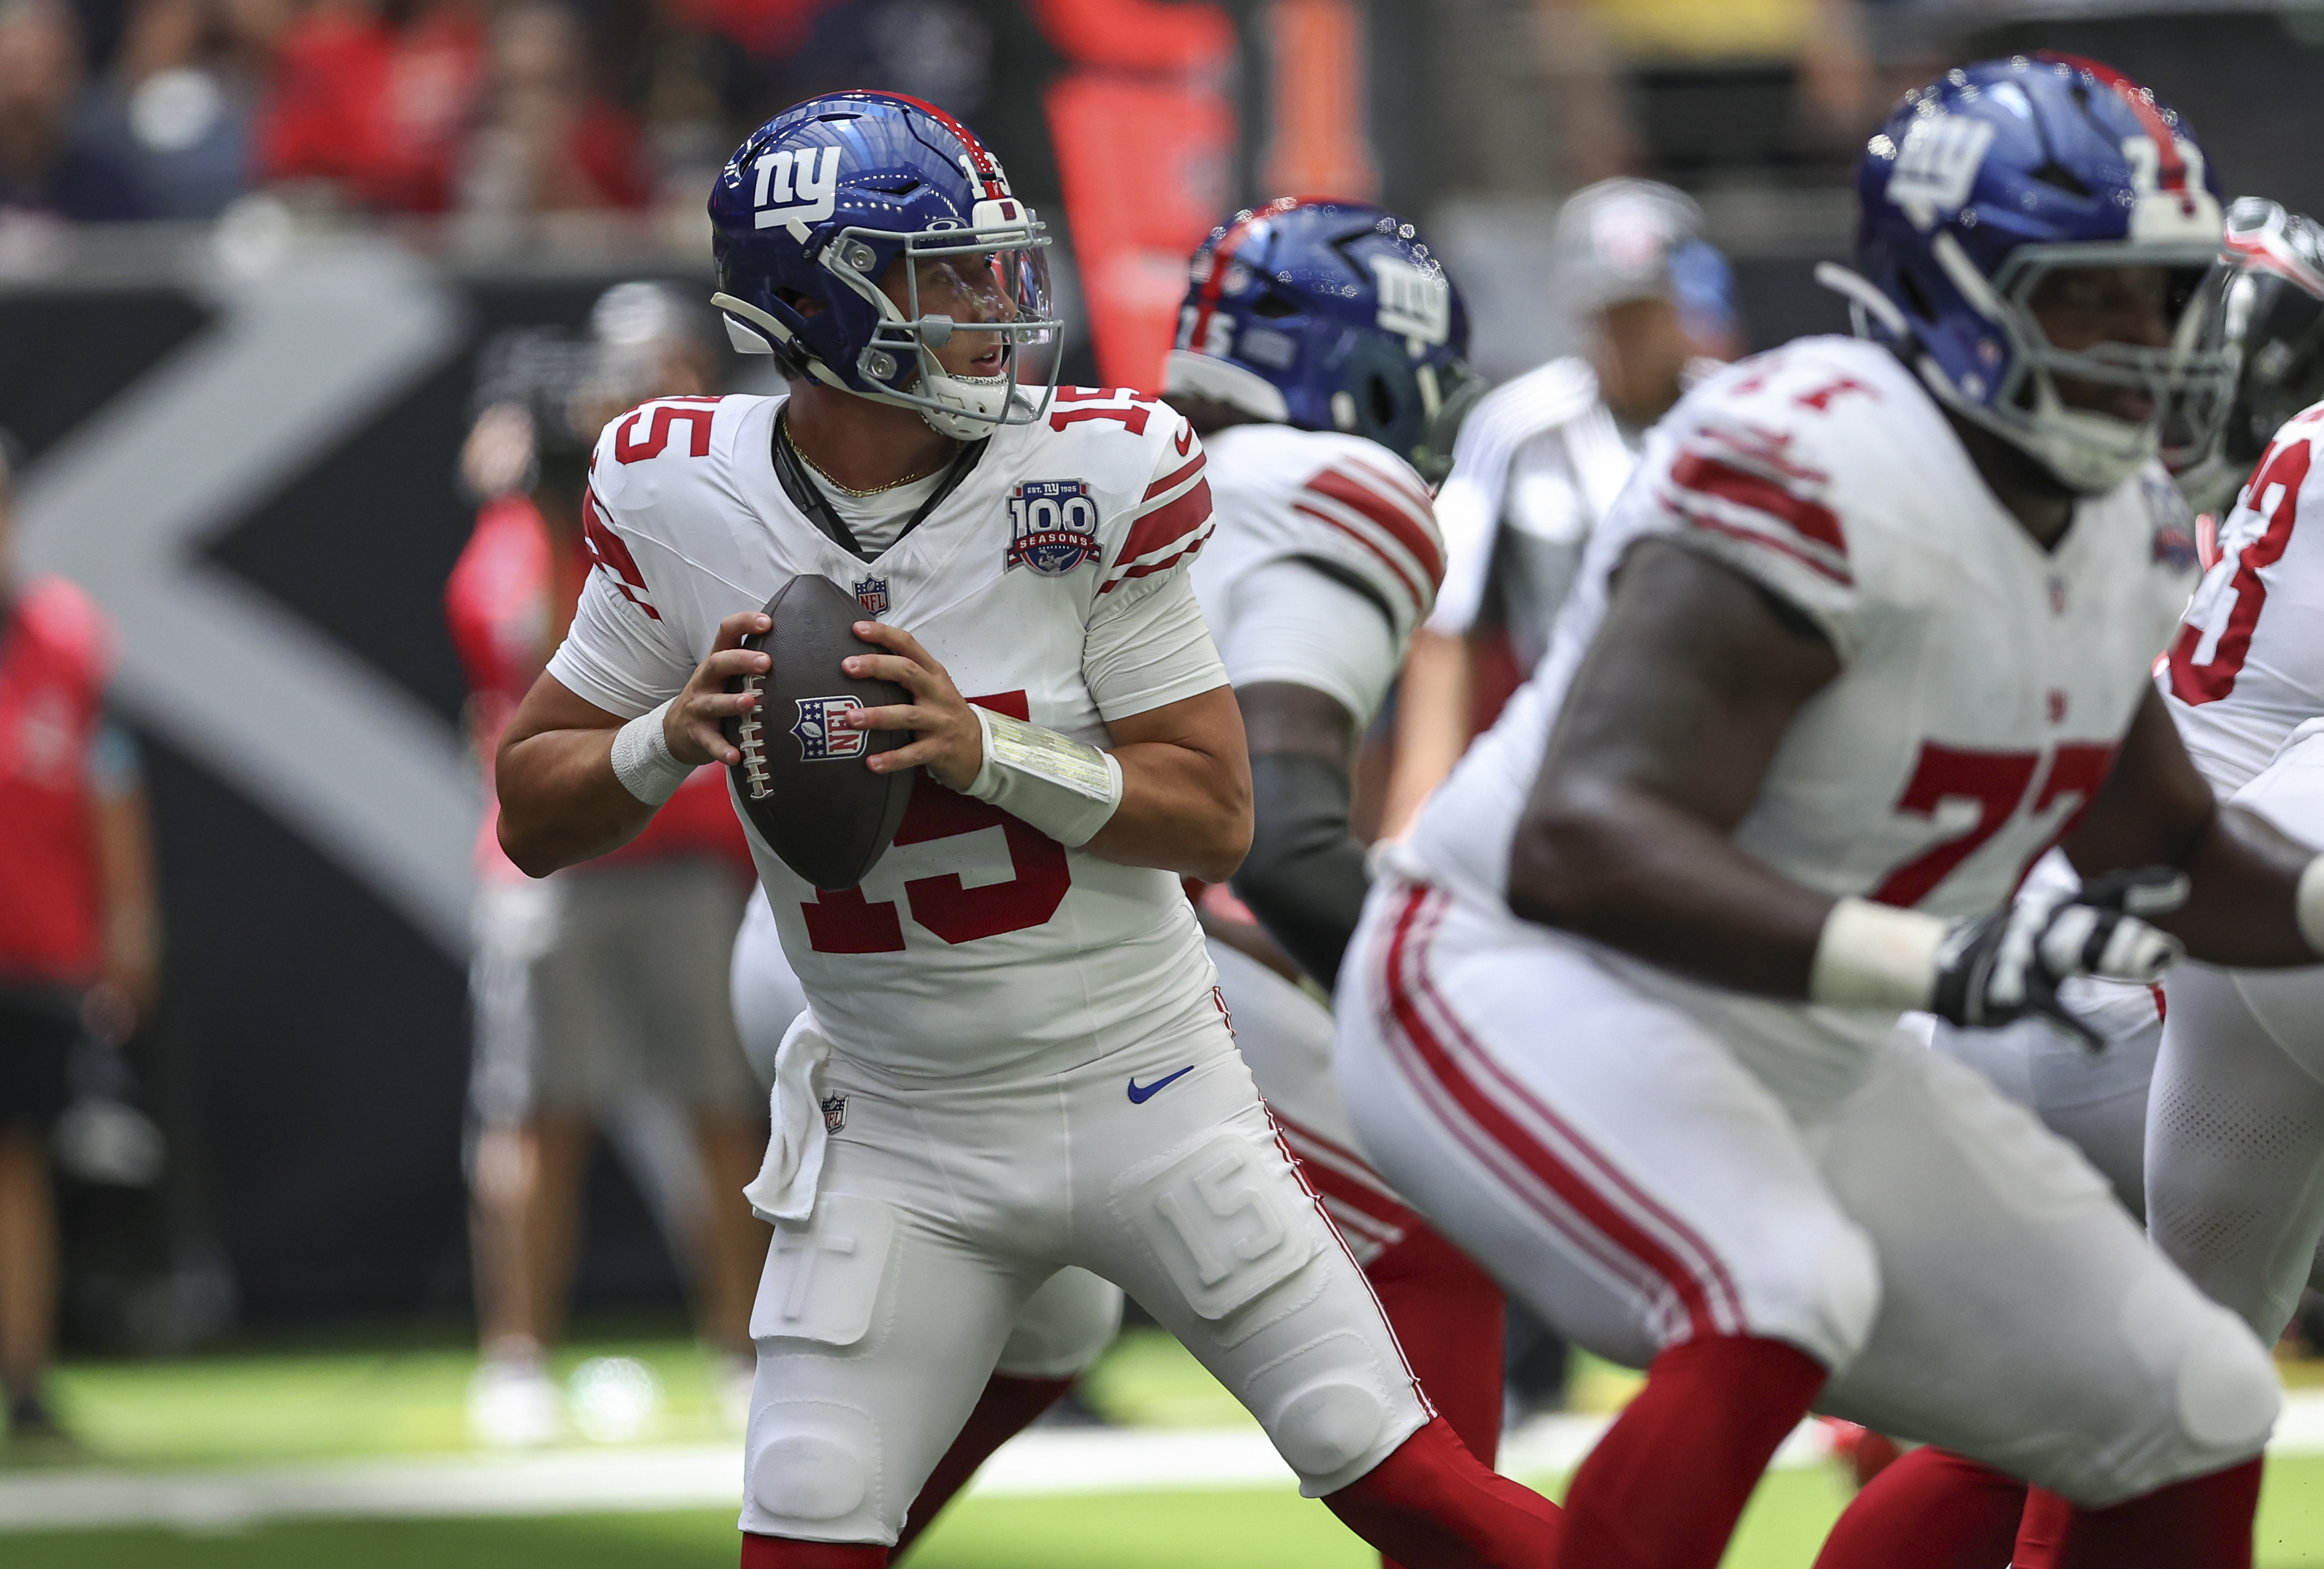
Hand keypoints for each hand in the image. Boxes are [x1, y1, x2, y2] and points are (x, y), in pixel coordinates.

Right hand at [665, 610, 771, 766]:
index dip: (744, 624)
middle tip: (766, 662)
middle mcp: (705, 681)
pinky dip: (722, 750)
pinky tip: (736, 755)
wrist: (676, 732)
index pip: (726, 634)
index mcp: (716, 663)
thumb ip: (749, 663)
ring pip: (712, 702)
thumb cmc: (713, 697)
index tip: (767, 621)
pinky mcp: (698, 735)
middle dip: (741, 661)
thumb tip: (796, 649)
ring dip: (731, 702)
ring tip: (750, 702)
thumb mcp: (725, 677)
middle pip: (718, 664)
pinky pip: (710, 743)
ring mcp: (699, 708)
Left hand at [841, 621, 983, 790]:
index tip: (857, 628)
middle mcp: (937, 694)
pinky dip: (892, 759)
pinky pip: (914, 754)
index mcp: (933, 674)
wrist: (979, 750)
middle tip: (847, 666)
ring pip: (908, 714)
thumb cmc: (944, 715)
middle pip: (908, 672)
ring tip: (850, 718)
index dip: (884, 634)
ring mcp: (940, 722)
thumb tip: (859, 663)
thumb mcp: (932, 689)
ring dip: (878, 715)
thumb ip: (905, 675)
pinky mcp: (940, 749)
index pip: (909, 645)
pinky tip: (871, 763)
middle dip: (877, 667)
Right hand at [1930, 867, 2188, 1048]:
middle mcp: (2041, 925)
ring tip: (2157, 974)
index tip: (2180, 885)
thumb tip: (2147, 945)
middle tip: (2172, 953)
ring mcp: (2026, 957)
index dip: (2140, 888)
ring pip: (2075, 955)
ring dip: (2118, 963)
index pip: (2103, 895)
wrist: (1936, 966)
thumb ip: (2091, 935)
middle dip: (2135, 938)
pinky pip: (2050, 1011)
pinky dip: (2076, 1030)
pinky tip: (2100, 1048)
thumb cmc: (2003, 952)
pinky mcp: (2013, 992)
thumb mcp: (2045, 932)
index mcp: (2052, 909)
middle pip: (2096, 927)